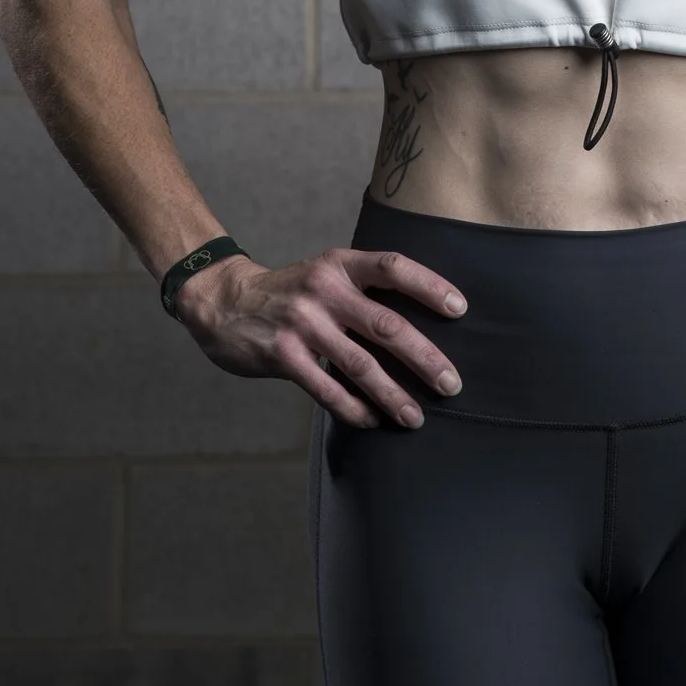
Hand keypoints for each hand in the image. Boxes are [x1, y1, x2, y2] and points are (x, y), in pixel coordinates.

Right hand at [171, 247, 467, 429]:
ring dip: (393, 394)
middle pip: (386, 324)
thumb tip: (418, 325)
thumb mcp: (325, 274)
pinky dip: (353, 408)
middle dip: (424, 358)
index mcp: (340, 264)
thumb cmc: (290, 292)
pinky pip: (326, 389)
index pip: (393, 267)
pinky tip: (373, 421)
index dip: (429, 286)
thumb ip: (362, 291)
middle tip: (451, 384)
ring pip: (360, 364)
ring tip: (416, 417)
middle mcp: (324, 289)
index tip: (460, 310)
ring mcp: (302, 323)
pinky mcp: (283, 355)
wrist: (224, 302)